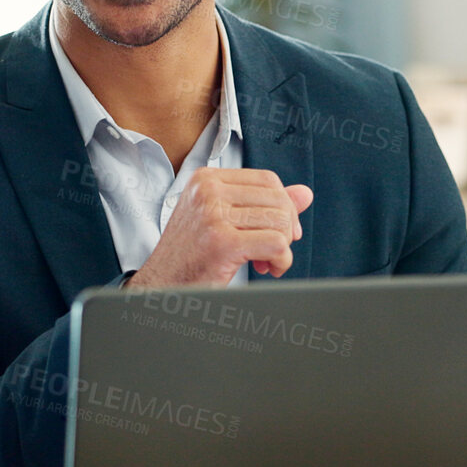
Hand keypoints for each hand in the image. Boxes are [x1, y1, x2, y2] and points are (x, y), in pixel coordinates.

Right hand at [127, 169, 313, 287]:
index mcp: (206, 180)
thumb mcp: (224, 220)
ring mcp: (213, 215)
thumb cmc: (191, 256)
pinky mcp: (222, 243)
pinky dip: (281, 261)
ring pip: (280, 222)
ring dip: (282, 249)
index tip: (278, 230)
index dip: (283, 206)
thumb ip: (263, 204)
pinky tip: (268, 269)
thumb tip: (305, 193)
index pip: (267, 179)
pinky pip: (276, 244)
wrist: (161, 286)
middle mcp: (207, 191)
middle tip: (271, 251)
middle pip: (278, 200)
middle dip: (285, 229)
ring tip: (265, 261)